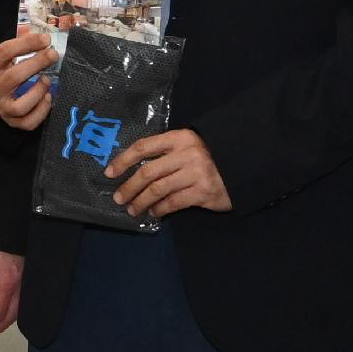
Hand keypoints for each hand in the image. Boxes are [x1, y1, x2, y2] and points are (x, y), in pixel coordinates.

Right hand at [0, 30, 57, 129]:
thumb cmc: (2, 71)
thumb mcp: (4, 56)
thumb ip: (17, 42)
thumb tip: (33, 30)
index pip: (4, 52)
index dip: (26, 44)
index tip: (45, 39)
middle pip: (14, 77)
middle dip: (37, 64)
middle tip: (53, 54)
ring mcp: (1, 108)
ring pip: (20, 105)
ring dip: (38, 91)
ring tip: (47, 80)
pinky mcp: (11, 122)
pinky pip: (28, 122)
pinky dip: (41, 111)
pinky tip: (48, 98)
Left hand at [0, 244, 22, 339]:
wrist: (10, 224)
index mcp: (7, 282)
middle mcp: (20, 287)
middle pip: (9, 317)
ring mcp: (26, 284)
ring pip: (17, 312)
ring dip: (2, 323)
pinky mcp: (26, 280)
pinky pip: (20, 304)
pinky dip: (9, 314)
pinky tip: (0, 315)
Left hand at [105, 127, 230, 219]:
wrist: (243, 167)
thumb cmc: (210, 157)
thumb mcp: (189, 146)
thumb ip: (166, 153)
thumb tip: (133, 169)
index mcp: (179, 138)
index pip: (144, 147)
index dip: (123, 160)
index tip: (109, 173)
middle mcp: (186, 153)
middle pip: (147, 172)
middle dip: (129, 187)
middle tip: (119, 198)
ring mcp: (195, 173)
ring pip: (157, 190)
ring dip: (141, 202)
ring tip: (133, 210)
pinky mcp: (203, 192)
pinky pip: (173, 203)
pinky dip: (159, 209)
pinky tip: (154, 213)